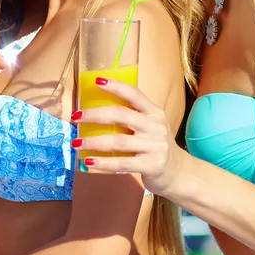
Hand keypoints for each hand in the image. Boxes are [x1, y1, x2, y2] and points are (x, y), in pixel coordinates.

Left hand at [71, 78, 183, 195]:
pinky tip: (88, 161)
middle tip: (76, 117)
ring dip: (93, 141)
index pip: (134, 94)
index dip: (116, 86)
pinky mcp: (152, 165)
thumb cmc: (156, 146)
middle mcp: (156, 127)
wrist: (178, 173)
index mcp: (154, 112)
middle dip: (95, 115)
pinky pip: (122, 163)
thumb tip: (96, 111)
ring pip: (118, 141)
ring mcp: (155, 146)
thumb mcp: (151, 127)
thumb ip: (132, 117)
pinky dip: (103, 163)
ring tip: (76, 143)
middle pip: (121, 115)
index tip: (97, 81)